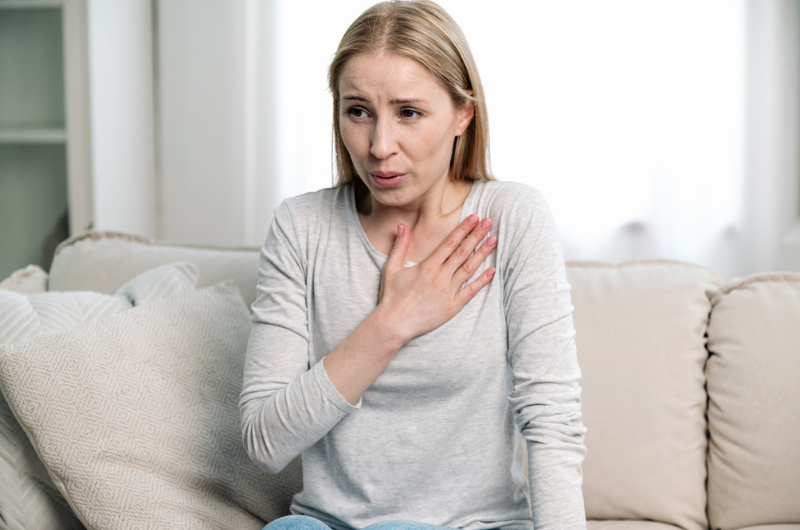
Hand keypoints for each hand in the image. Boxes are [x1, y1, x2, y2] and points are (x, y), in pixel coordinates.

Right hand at [376, 214, 496, 343]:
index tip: (474, 217)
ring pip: (469, 268)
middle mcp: (440, 276)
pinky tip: (492, 271)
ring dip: (482, 253)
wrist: (394, 323)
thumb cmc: (391, 296)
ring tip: (494, 240)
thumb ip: (399, 246)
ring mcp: (448, 291)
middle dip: (477, 235)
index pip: (450, 242)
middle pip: (462, 252)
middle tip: (489, 222)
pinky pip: (471, 291)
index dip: (463, 229)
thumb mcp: (391, 268)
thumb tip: (401, 225)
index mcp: (427, 266)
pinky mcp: (452, 306)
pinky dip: (482, 281)